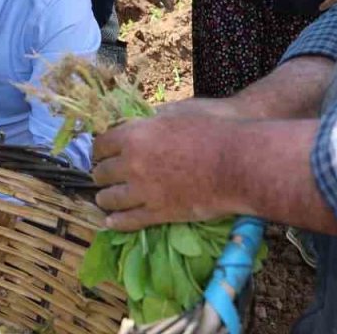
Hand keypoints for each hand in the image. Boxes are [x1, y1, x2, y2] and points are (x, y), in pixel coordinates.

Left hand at [92, 116, 233, 229]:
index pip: (100, 144)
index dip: (99, 149)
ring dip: (105, 198)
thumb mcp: (174, 114)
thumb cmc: (211, 130)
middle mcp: (132, 164)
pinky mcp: (159, 212)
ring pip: (109, 199)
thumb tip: (136, 122)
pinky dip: (116, 222)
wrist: (237, 162)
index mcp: (133, 136)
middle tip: (103, 175)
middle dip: (101, 174)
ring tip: (106, 199)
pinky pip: (128, 220)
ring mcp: (143, 190)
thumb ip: (150, 120)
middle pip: (101, 172)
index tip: (101, 152)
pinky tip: (111, 222)